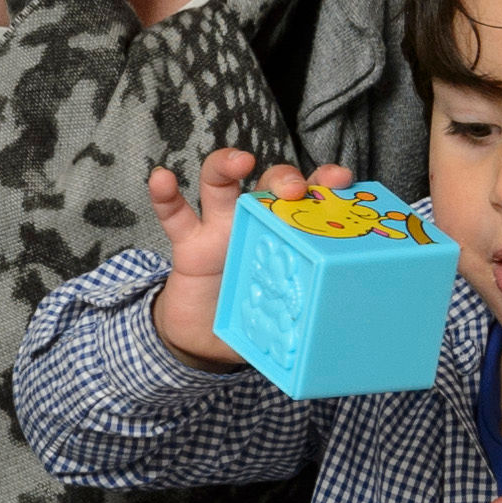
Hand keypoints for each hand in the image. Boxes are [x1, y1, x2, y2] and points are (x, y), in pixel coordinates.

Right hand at [138, 151, 351, 369]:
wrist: (206, 338)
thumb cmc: (253, 318)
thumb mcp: (286, 320)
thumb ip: (306, 323)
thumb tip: (336, 340)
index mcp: (287, 236)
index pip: (310, 200)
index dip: (325, 184)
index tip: (339, 179)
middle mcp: (255, 223)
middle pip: (268, 183)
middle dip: (283, 177)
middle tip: (293, 189)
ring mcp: (219, 229)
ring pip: (218, 184)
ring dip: (225, 165)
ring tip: (237, 161)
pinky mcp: (188, 244)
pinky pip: (174, 215)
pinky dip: (165, 196)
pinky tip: (162, 178)